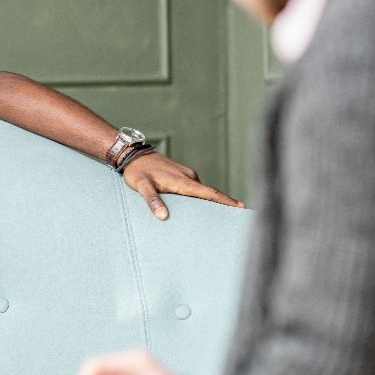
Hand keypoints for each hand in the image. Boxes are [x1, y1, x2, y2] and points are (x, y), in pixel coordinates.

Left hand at [122, 151, 242, 218]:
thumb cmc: (137, 172)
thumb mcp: (141, 186)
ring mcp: (186, 175)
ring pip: (203, 192)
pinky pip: (196, 188)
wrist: (132, 154)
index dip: (226, 201)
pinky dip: (202, 198)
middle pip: (211, 194)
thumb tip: (163, 216)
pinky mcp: (182, 175)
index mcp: (182, 181)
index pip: (209, 193)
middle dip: (225, 205)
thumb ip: (152, 200)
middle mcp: (189, 177)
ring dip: (212, 203)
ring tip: (222, 219)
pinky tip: (204, 208)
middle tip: (239, 219)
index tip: (241, 207)